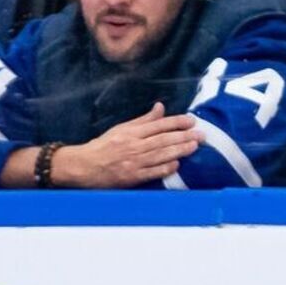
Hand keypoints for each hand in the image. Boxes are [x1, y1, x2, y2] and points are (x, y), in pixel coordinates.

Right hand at [53, 103, 200, 187]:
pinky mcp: (132, 177)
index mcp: (130, 133)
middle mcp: (133, 146)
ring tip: (195, 146)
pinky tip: (178, 164)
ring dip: (179, 150)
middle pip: (162, 139)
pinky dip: (165, 168)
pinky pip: (152, 172)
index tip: (191, 120)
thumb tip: (160, 107)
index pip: (157, 125)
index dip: (176, 122)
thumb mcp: (122, 129)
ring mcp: (134, 162)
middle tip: (201, 134)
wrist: (84, 166)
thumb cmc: (104, 146)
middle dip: (184, 136)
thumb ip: (143, 120)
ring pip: (160, 154)